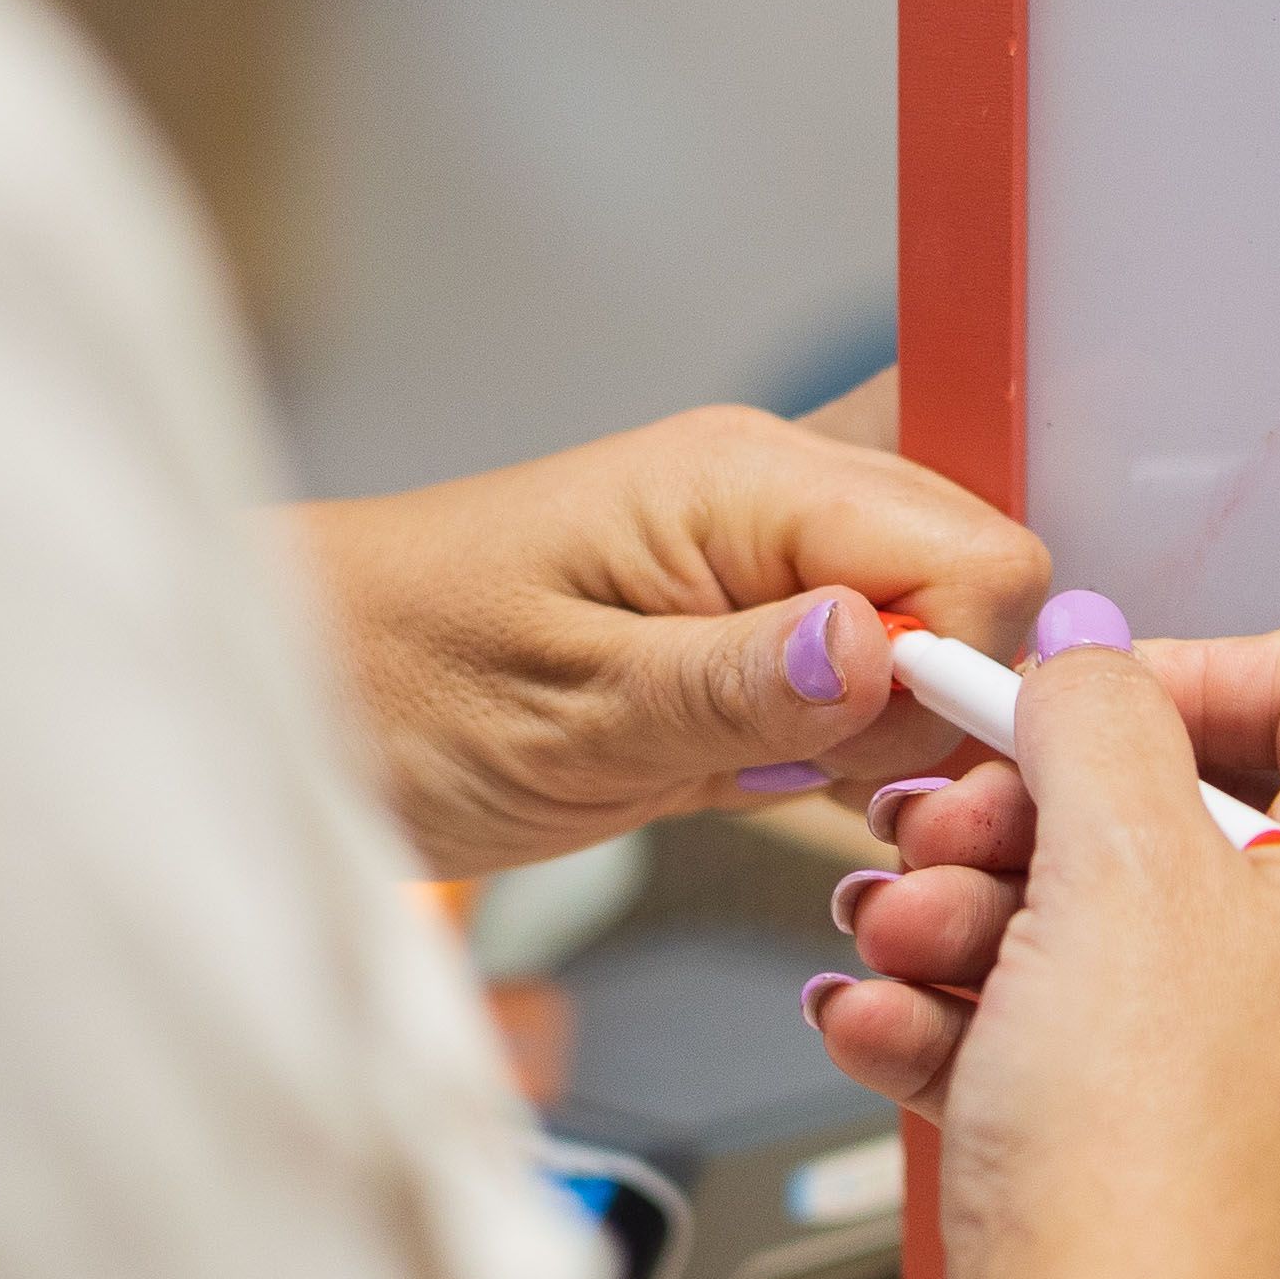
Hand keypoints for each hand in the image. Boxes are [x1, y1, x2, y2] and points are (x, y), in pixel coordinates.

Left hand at [288, 380, 1047, 875]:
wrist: (299, 687)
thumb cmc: (400, 683)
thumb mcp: (570, 709)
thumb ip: (736, 685)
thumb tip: (882, 653)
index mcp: (745, 482)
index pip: (977, 553)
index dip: (963, 673)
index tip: (883, 768)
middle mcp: (776, 499)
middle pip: (980, 586)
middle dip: (944, 708)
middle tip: (831, 796)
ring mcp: (767, 562)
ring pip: (937, 637)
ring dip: (899, 738)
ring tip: (780, 790)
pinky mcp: (750, 633)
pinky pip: (871, 680)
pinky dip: (853, 753)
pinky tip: (772, 788)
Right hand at [812, 610, 1279, 1278]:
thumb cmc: (1154, 1156)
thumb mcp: (1114, 867)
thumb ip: (1099, 719)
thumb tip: (1094, 660)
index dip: (1187, 661)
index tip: (1063, 710)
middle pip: (1192, 809)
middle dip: (1030, 809)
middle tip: (932, 832)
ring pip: (1114, 932)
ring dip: (973, 916)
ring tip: (885, 943)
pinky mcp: (1186, 1169)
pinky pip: (1079, 1052)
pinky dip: (973, 1029)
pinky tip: (879, 1033)